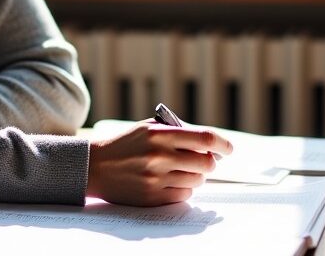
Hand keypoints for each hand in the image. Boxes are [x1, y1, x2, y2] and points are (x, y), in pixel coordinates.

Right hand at [85, 122, 232, 206]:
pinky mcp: (152, 196)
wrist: (95, 167)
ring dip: (196, 176)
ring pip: (197, 180)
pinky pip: (184, 195)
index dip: (222, 144)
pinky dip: (184, 188)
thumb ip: (177, 132)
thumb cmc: (124, 145)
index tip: (229, 149)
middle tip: (205, 161)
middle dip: (210, 162)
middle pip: (205, 163)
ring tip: (183, 170)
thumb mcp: (147, 128)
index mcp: (160, 135)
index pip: (204, 138)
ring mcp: (156, 178)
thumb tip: (209, 144)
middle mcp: (160, 156)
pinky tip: (172, 181)